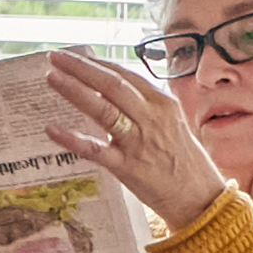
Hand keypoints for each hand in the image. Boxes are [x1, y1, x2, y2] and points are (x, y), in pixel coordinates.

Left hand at [37, 48, 229, 228]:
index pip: (124, 74)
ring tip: (52, 78)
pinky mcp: (128, 167)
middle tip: (55, 57)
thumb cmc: (183, 160)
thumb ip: (145, 106)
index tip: (74, 54)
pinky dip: (73, 139)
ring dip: (75, 91)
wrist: (200, 197)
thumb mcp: (171, 123)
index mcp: (162, 103)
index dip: (97, 62)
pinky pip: (96, 150)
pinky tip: (52, 129)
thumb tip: (112, 88)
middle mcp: (151, 118)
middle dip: (81, 68)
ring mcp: (139, 142)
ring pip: (103, 109)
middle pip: (111, 84)